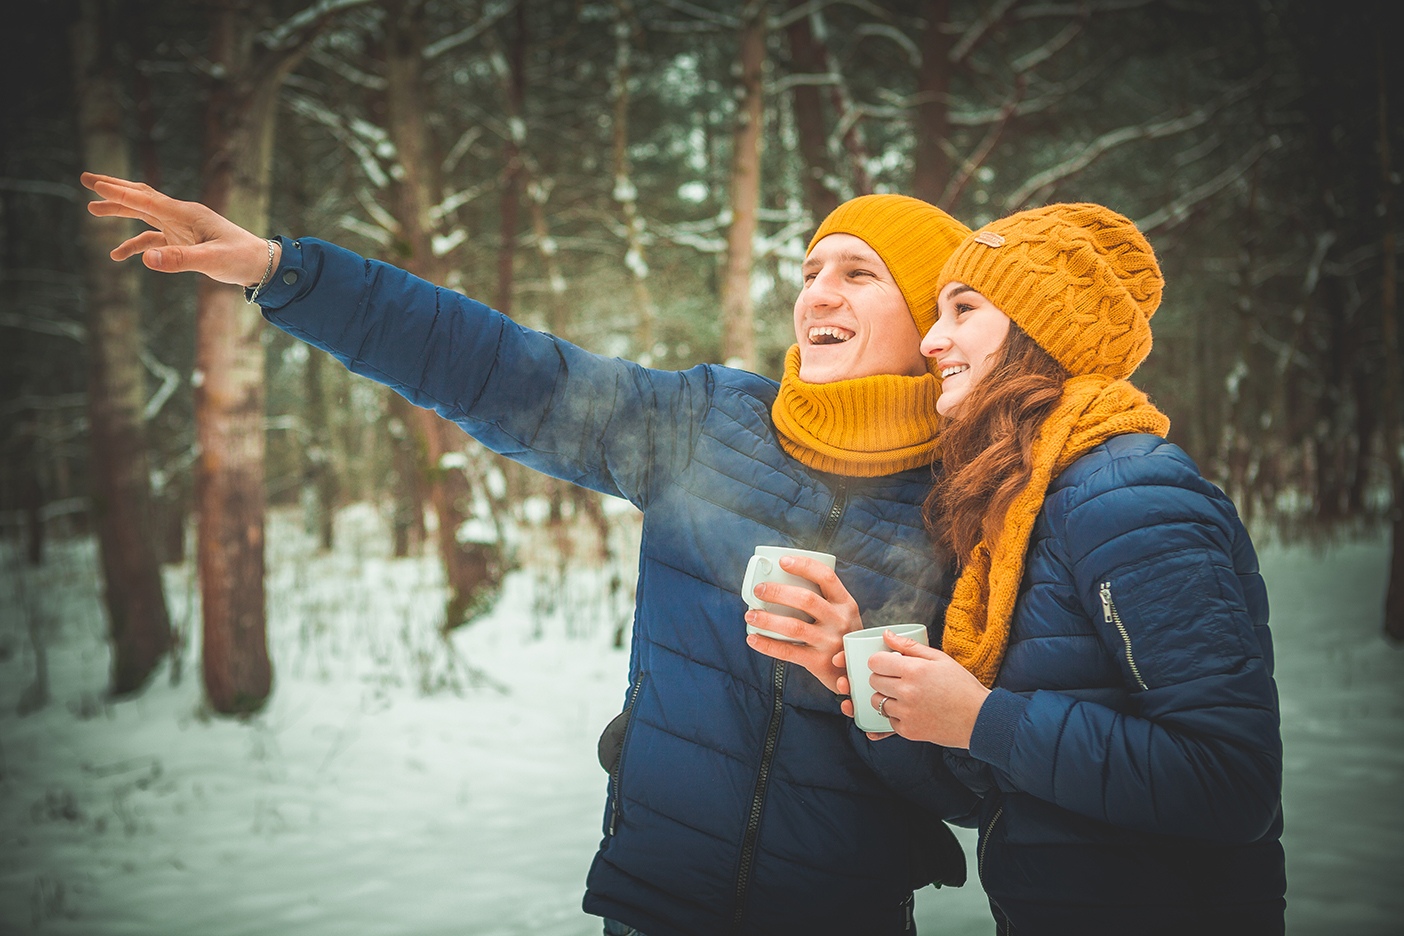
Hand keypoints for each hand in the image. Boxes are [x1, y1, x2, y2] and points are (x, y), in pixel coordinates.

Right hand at [80, 172, 277, 286]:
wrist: (262, 265)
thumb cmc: (240, 259)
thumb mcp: (210, 261)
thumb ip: (178, 260)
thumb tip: (144, 260)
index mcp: (186, 214)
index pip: (145, 199)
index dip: (118, 191)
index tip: (93, 183)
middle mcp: (182, 216)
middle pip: (141, 197)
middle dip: (114, 189)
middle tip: (86, 180)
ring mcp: (182, 228)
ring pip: (144, 214)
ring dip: (120, 211)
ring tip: (92, 210)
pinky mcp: (184, 242)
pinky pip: (154, 239)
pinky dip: (136, 245)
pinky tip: (118, 255)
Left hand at [744, 555, 861, 694]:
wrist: (855, 673)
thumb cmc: (841, 637)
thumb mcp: (842, 615)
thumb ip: (822, 600)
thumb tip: (781, 582)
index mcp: (846, 603)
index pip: (826, 576)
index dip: (804, 566)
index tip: (783, 561)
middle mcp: (840, 620)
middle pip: (806, 599)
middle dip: (778, 592)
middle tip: (759, 590)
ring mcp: (830, 642)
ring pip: (794, 626)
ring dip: (768, 619)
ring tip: (750, 614)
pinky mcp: (818, 662)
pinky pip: (787, 651)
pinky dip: (767, 644)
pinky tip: (753, 638)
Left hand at [865, 630, 990, 747]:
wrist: (978, 719)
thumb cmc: (962, 686)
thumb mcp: (940, 659)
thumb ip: (910, 646)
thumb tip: (886, 635)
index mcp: (914, 670)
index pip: (875, 662)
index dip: (880, 661)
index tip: (888, 664)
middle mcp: (906, 692)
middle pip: (874, 681)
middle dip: (883, 678)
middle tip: (899, 679)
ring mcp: (906, 713)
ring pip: (877, 702)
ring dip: (887, 698)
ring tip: (905, 696)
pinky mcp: (908, 731)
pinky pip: (889, 720)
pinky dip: (897, 716)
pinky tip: (912, 711)